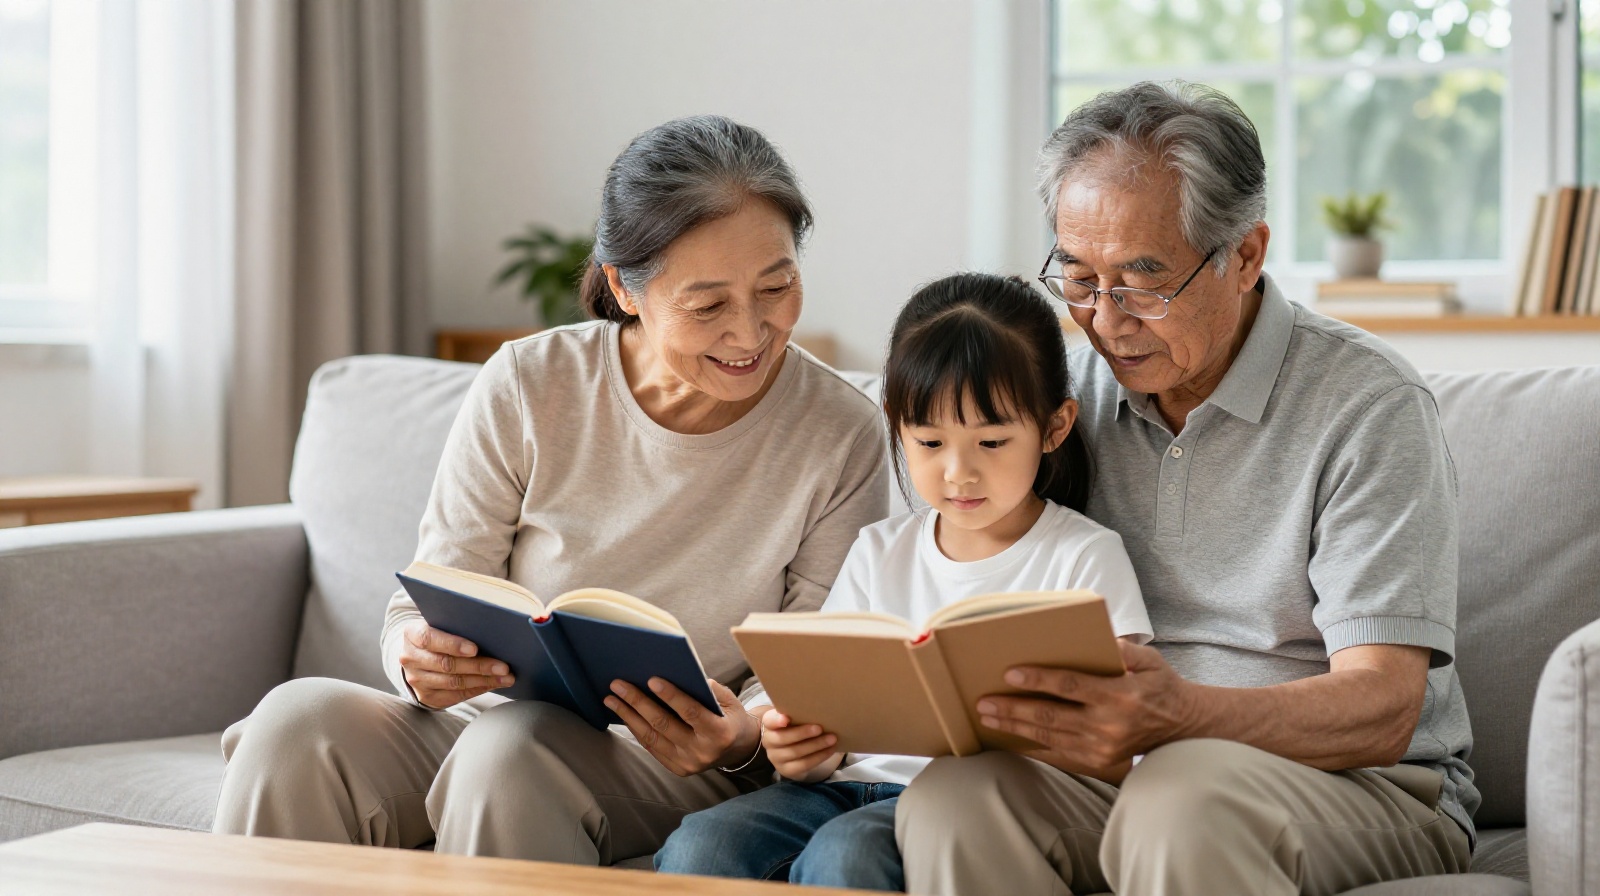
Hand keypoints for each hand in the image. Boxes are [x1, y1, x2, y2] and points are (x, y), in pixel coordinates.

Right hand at [398, 619, 514, 709]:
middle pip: (446, 664)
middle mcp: (410, 658)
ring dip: (483, 680)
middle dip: (479, 666)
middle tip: (503, 666)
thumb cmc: (439, 634)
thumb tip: (492, 629)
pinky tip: (493, 684)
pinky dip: (477, 689)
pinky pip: (455, 696)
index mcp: (412, 634)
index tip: (475, 648)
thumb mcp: (440, 623)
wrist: (419, 654)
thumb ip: (457, 625)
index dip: (453, 645)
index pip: (429, 639)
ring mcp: (416, 680)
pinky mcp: (426, 696)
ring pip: (453, 682)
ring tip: (505, 677)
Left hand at [604, 677, 760, 775]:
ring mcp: (688, 764)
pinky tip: (624, 714)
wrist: (737, 749)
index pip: (690, 712)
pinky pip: (651, 747)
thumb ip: (708, 688)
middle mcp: (702, 752)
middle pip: (664, 724)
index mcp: (719, 733)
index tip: (651, 679)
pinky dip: (636, 729)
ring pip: (652, 737)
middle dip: (638, 702)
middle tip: (618, 685)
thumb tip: (679, 673)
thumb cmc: (730, 717)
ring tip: (611, 699)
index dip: (671, 696)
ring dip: (628, 716)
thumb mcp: (729, 700)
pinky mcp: (677, 769)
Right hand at [760, 710, 841, 782]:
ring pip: (795, 752)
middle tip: (820, 728)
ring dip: (816, 745)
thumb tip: (819, 706)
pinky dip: (819, 757)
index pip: (769, 721)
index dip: (776, 720)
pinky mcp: (787, 770)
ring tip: (832, 739)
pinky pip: (803, 765)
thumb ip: (799, 713)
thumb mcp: (794, 717)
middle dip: (803, 733)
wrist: (793, 748)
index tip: (786, 718)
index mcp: (769, 724)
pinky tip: (830, 750)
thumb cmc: (796, 726)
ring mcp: (776, 758)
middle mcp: (769, 741)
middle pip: (783, 738)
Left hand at [977, 640, 1199, 780]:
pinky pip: (1058, 753)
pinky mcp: (1098, 761)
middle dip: (1015, 708)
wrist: (1181, 726)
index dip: (1039, 680)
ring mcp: (1103, 747)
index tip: (1010, 674)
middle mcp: (1109, 725)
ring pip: (1050, 736)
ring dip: (1016, 726)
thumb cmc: (1159, 684)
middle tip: (984, 702)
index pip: (1071, 686)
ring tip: (988, 717)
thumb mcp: (1148, 659)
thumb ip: (1122, 649)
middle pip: (1052, 716)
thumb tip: (1092, 639)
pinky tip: (1008, 738)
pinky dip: (1031, 745)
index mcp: (1120, 695)